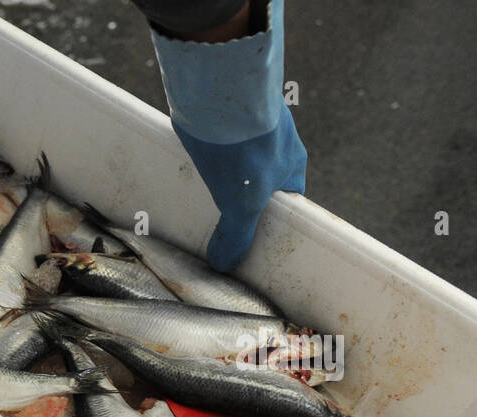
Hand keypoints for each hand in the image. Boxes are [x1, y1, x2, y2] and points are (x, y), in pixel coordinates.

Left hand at [150, 0, 306, 271]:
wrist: (224, 92)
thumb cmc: (246, 150)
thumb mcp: (242, 203)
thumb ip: (236, 234)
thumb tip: (225, 262)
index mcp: (292, 165)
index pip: (286, 202)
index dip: (269, 220)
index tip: (250, 235)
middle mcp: (277, 144)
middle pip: (258, 182)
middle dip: (238, 199)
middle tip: (214, 219)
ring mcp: (251, 127)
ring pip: (235, 160)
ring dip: (217, 176)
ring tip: (193, 196)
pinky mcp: (224, 115)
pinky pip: (214, 140)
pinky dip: (202, 153)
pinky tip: (184, 166)